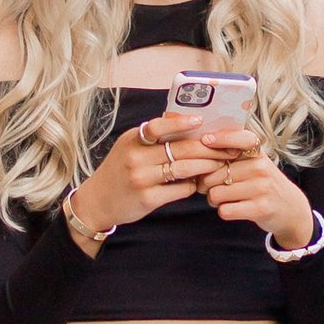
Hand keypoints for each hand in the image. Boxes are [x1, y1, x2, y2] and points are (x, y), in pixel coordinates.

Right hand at [70, 102, 222, 241]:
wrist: (97, 201)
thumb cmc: (119, 170)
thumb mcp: (129, 147)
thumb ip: (152, 137)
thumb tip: (187, 124)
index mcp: (132, 139)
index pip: (159, 126)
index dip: (182, 123)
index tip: (201, 121)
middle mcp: (135, 157)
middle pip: (180, 149)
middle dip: (208, 148)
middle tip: (226, 148)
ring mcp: (141, 179)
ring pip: (184, 169)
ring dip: (206, 166)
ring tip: (219, 164)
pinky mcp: (147, 199)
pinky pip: (180, 189)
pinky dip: (193, 185)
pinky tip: (198, 183)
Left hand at [196, 127, 315, 248]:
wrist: (291, 209)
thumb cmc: (263, 184)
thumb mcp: (255, 163)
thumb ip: (233, 153)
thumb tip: (199, 147)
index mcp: (257, 153)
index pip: (240, 138)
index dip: (221, 138)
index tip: (205, 140)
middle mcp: (260, 167)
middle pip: (214, 174)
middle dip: (205, 184)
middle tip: (210, 188)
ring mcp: (262, 187)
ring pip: (216, 193)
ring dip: (213, 200)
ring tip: (223, 199)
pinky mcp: (260, 208)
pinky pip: (225, 210)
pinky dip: (223, 211)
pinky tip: (231, 208)